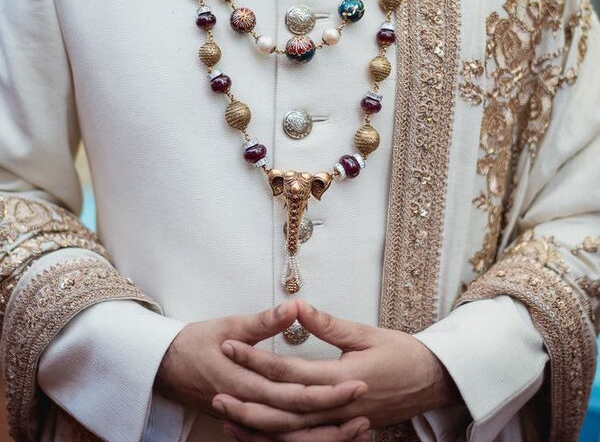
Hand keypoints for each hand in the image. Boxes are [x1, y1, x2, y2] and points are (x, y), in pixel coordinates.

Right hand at [154, 301, 369, 428]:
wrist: (164, 367)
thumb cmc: (196, 343)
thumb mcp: (228, 325)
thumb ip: (263, 321)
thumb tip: (294, 306)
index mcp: (244, 382)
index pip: (294, 393)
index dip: (328, 390)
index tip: (359, 381)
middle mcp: (246, 407)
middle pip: (297, 421)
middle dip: (333, 415)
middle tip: (365, 404)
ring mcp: (244, 420)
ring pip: (289, 439)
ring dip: (323, 437)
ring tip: (358, 429)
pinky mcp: (245, 423)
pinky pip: (277, 440)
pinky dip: (302, 441)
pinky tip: (326, 437)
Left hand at [213, 300, 459, 437]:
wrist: (432, 382)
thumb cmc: (401, 354)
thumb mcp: (366, 333)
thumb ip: (328, 325)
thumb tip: (298, 306)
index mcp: (341, 378)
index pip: (289, 370)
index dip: (257, 358)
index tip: (231, 346)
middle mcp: (337, 407)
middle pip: (284, 410)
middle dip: (248, 400)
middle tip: (215, 390)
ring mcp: (341, 424)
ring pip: (292, 434)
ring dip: (258, 427)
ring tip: (227, 417)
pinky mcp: (345, 431)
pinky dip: (280, 441)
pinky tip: (260, 434)